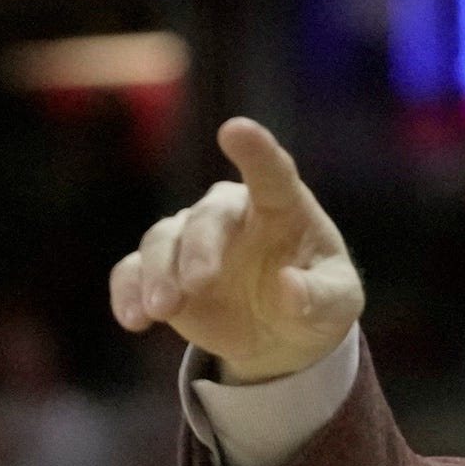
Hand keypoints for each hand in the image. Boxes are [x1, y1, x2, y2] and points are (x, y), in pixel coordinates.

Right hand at [109, 117, 367, 383]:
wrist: (281, 335)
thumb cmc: (316, 303)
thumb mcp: (336, 307)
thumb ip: (319, 297)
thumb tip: (288, 287)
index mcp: (281, 207)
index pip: (271, 172)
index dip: (254, 150)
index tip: (236, 130)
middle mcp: (230, 213)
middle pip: (207, 218)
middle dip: (199, 249)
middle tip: (198, 284)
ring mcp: (191, 239)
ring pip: (162, 240)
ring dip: (159, 274)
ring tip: (162, 310)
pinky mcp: (162, 271)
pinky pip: (133, 271)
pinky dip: (128, 292)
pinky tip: (134, 320)